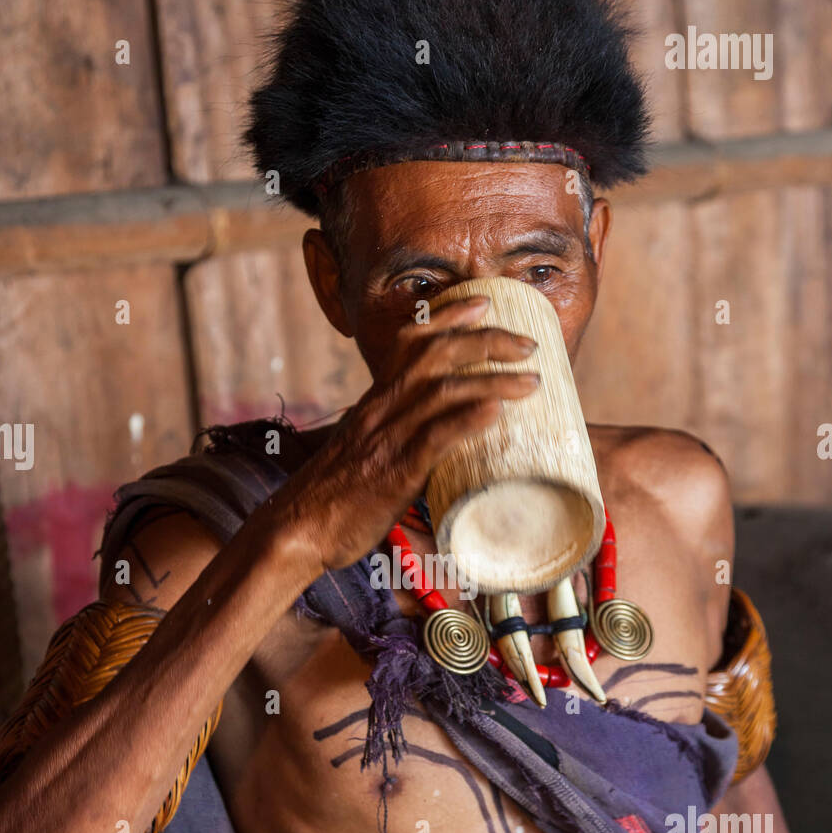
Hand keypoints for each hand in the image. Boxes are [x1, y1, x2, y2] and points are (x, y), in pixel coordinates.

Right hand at [288, 296, 539, 570]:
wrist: (298, 528)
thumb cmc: (335, 497)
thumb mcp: (364, 453)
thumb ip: (397, 441)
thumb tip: (436, 447)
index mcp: (375, 402)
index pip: (410, 342)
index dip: (448, 316)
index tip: (485, 303)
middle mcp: (381, 409)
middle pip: (436, 354)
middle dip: (486, 340)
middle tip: (528, 344)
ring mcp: (388, 438)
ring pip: (444, 391)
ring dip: (494, 379)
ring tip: (532, 382)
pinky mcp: (394, 472)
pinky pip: (435, 437)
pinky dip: (468, 420)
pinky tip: (496, 413)